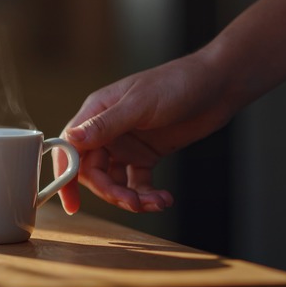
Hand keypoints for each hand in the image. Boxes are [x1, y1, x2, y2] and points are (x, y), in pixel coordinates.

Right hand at [53, 52, 233, 213]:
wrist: (219, 85)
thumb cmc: (177, 83)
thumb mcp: (140, 105)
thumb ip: (105, 125)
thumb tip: (70, 139)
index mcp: (97, 112)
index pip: (70, 148)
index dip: (66, 175)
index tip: (71, 203)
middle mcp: (107, 130)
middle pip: (93, 171)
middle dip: (109, 191)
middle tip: (132, 203)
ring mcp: (127, 144)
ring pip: (115, 181)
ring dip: (130, 197)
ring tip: (155, 203)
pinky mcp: (147, 154)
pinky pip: (137, 182)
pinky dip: (147, 195)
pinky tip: (164, 199)